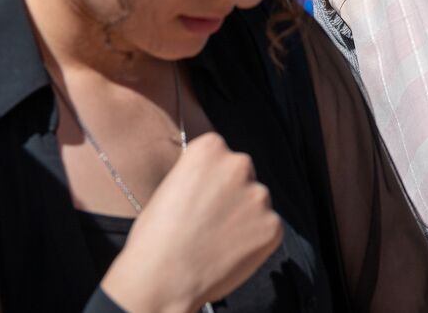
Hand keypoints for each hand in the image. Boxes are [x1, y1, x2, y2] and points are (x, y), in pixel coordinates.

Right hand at [100, 133, 283, 311]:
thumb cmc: (154, 238)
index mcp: (210, 148)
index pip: (220, 155)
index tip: (202, 196)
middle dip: (232, 193)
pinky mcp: (273, 224)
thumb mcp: (170, 187)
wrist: (161, 279)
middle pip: (243, 174)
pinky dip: (254, 240)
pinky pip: (266, 228)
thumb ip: (199, 176)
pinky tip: (229, 253)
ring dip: (244, 217)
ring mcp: (260, 195)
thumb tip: (214, 182)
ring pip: (256, 202)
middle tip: (211, 220)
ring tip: (216, 241)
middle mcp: (239, 164)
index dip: (211, 180)